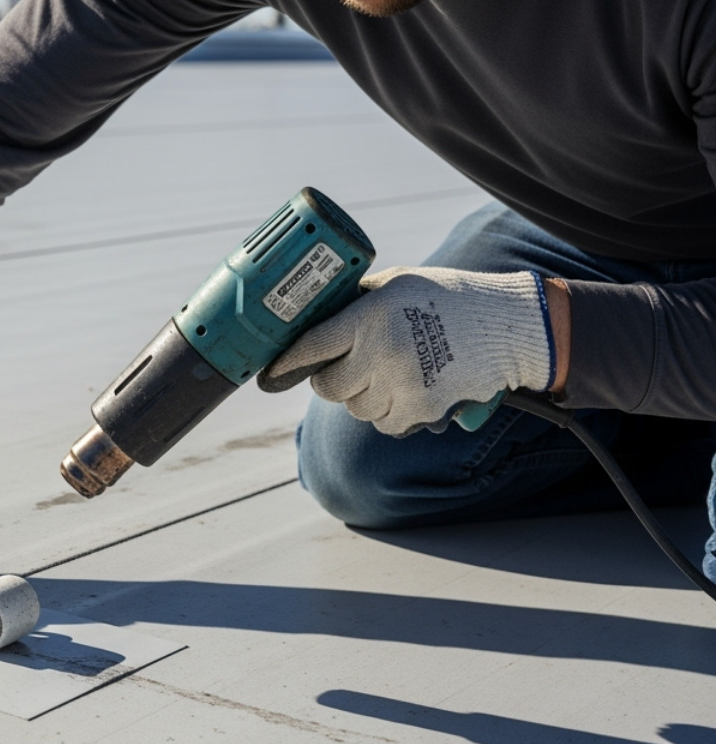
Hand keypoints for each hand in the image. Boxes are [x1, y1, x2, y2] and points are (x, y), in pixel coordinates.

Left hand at [258, 267, 556, 436]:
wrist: (509, 325)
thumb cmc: (447, 297)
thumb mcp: (395, 284)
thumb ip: (354, 302)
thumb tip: (309, 316)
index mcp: (369, 317)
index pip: (311, 347)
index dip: (285, 365)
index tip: (269, 377)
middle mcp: (381, 353)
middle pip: (328, 388)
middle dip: (335, 379)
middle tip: (354, 365)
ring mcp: (401, 385)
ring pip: (356, 408)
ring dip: (365, 395)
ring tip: (393, 370)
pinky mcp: (421, 410)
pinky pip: (384, 424)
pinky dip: (390, 412)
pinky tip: (409, 387)